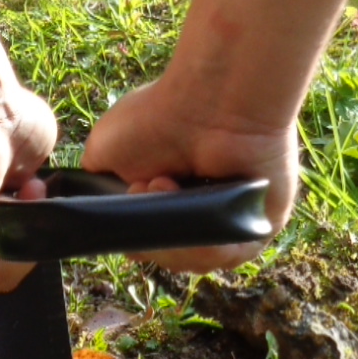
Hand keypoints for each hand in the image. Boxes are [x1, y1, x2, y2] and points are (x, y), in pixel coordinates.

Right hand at [81, 74, 298, 272]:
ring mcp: (232, 221)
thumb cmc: (159, 115)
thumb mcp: (105, 151)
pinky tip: (188, 210)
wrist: (209, 100)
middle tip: (145, 189)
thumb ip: (98, 188)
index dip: (134, 237)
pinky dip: (203, 243)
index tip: (124, 209)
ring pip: (196, 258)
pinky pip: (228, 254)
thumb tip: (108, 212)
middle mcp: (203, 211)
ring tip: (164, 188)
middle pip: (171, 254)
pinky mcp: (258, 226)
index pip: (150, 240)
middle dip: (150, 234)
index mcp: (172, 198)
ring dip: (173, 236)